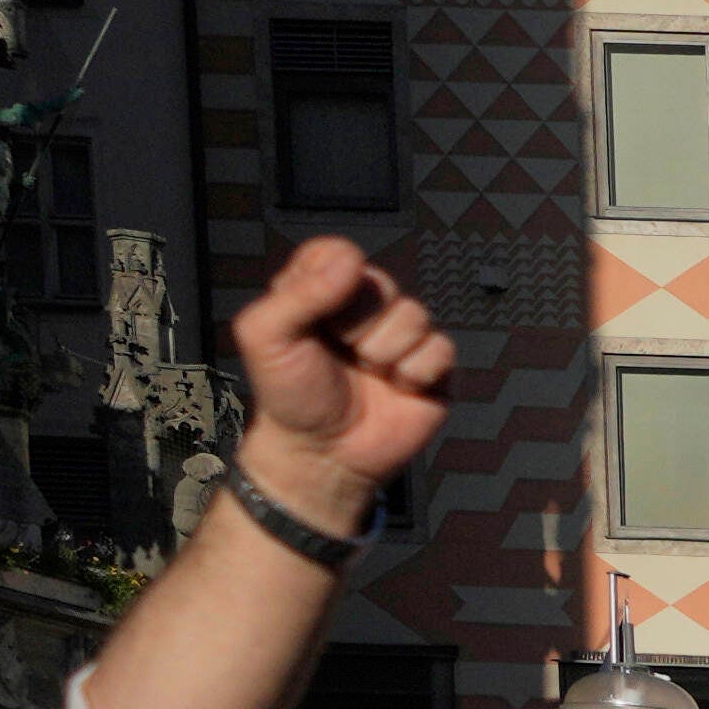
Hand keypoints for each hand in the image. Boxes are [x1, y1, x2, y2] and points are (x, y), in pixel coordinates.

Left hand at [225, 236, 459, 517]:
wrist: (323, 456)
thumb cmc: (290, 397)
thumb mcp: (266, 338)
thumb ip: (297, 293)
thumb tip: (351, 260)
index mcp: (320, 291)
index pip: (338, 252)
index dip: (330, 280)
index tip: (314, 315)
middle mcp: (363, 309)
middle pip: (381, 282)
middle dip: (358, 323)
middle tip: (340, 352)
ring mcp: (400, 338)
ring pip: (415, 314)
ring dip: (385, 352)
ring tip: (367, 374)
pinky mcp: (431, 368)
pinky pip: (442, 348)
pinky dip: (416, 373)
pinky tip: (397, 388)